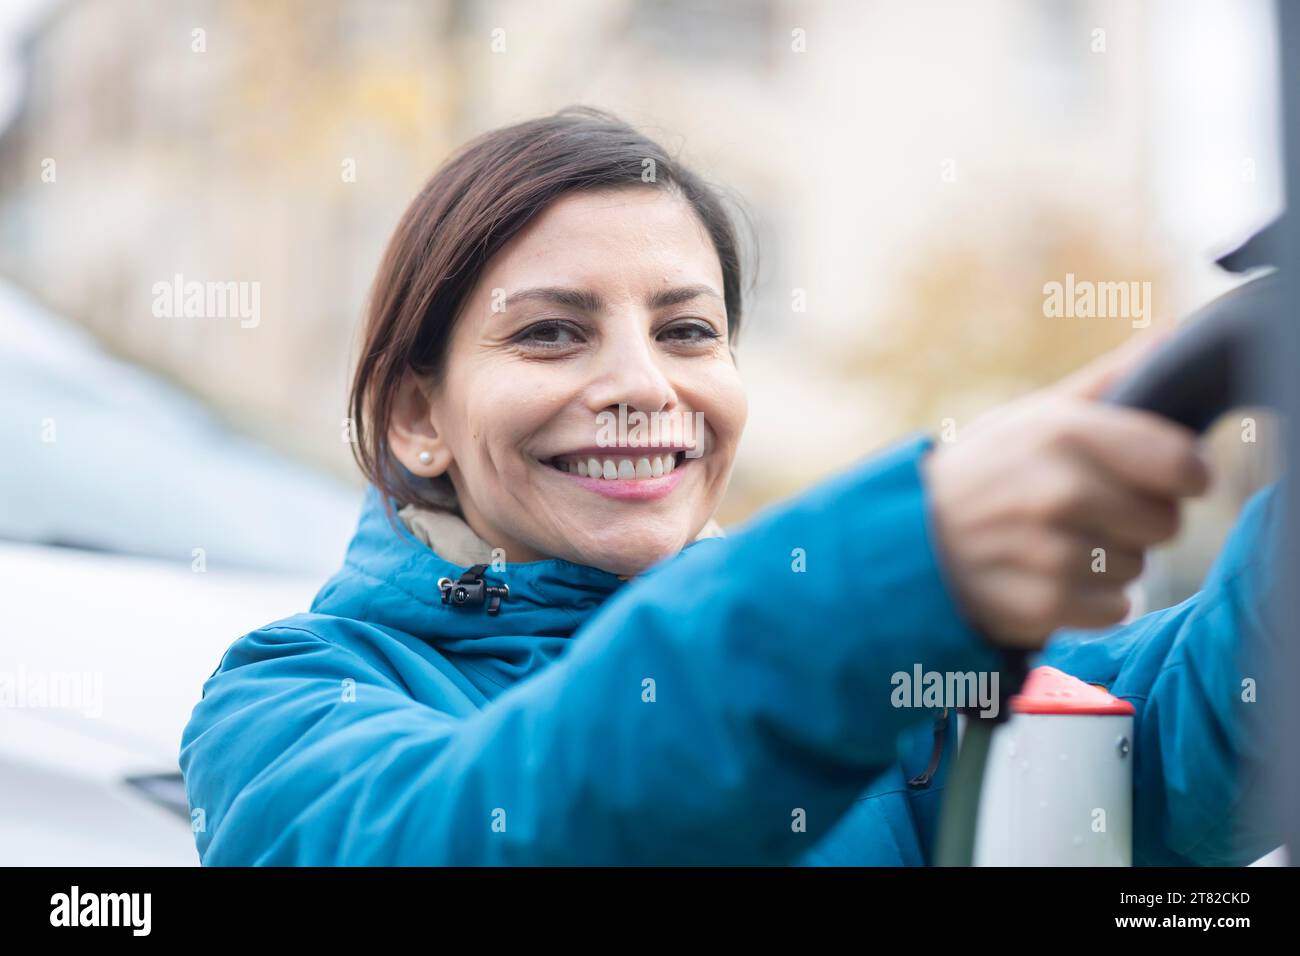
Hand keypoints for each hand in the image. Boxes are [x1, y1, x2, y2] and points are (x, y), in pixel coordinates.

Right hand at [922, 334, 1210, 648]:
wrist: (904, 536)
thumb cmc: (984, 471)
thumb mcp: (1031, 415)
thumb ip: (1107, 380)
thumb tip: (1174, 332)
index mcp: (1061, 432)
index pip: (1180, 462)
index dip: (1185, 473)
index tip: (1170, 478)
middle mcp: (1056, 491)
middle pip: (1163, 522)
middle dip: (1138, 521)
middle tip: (1090, 513)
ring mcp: (1045, 552)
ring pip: (1136, 568)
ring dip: (1109, 564)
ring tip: (1057, 546)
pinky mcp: (1037, 605)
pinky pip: (1113, 609)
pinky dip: (1091, 602)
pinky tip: (1050, 579)